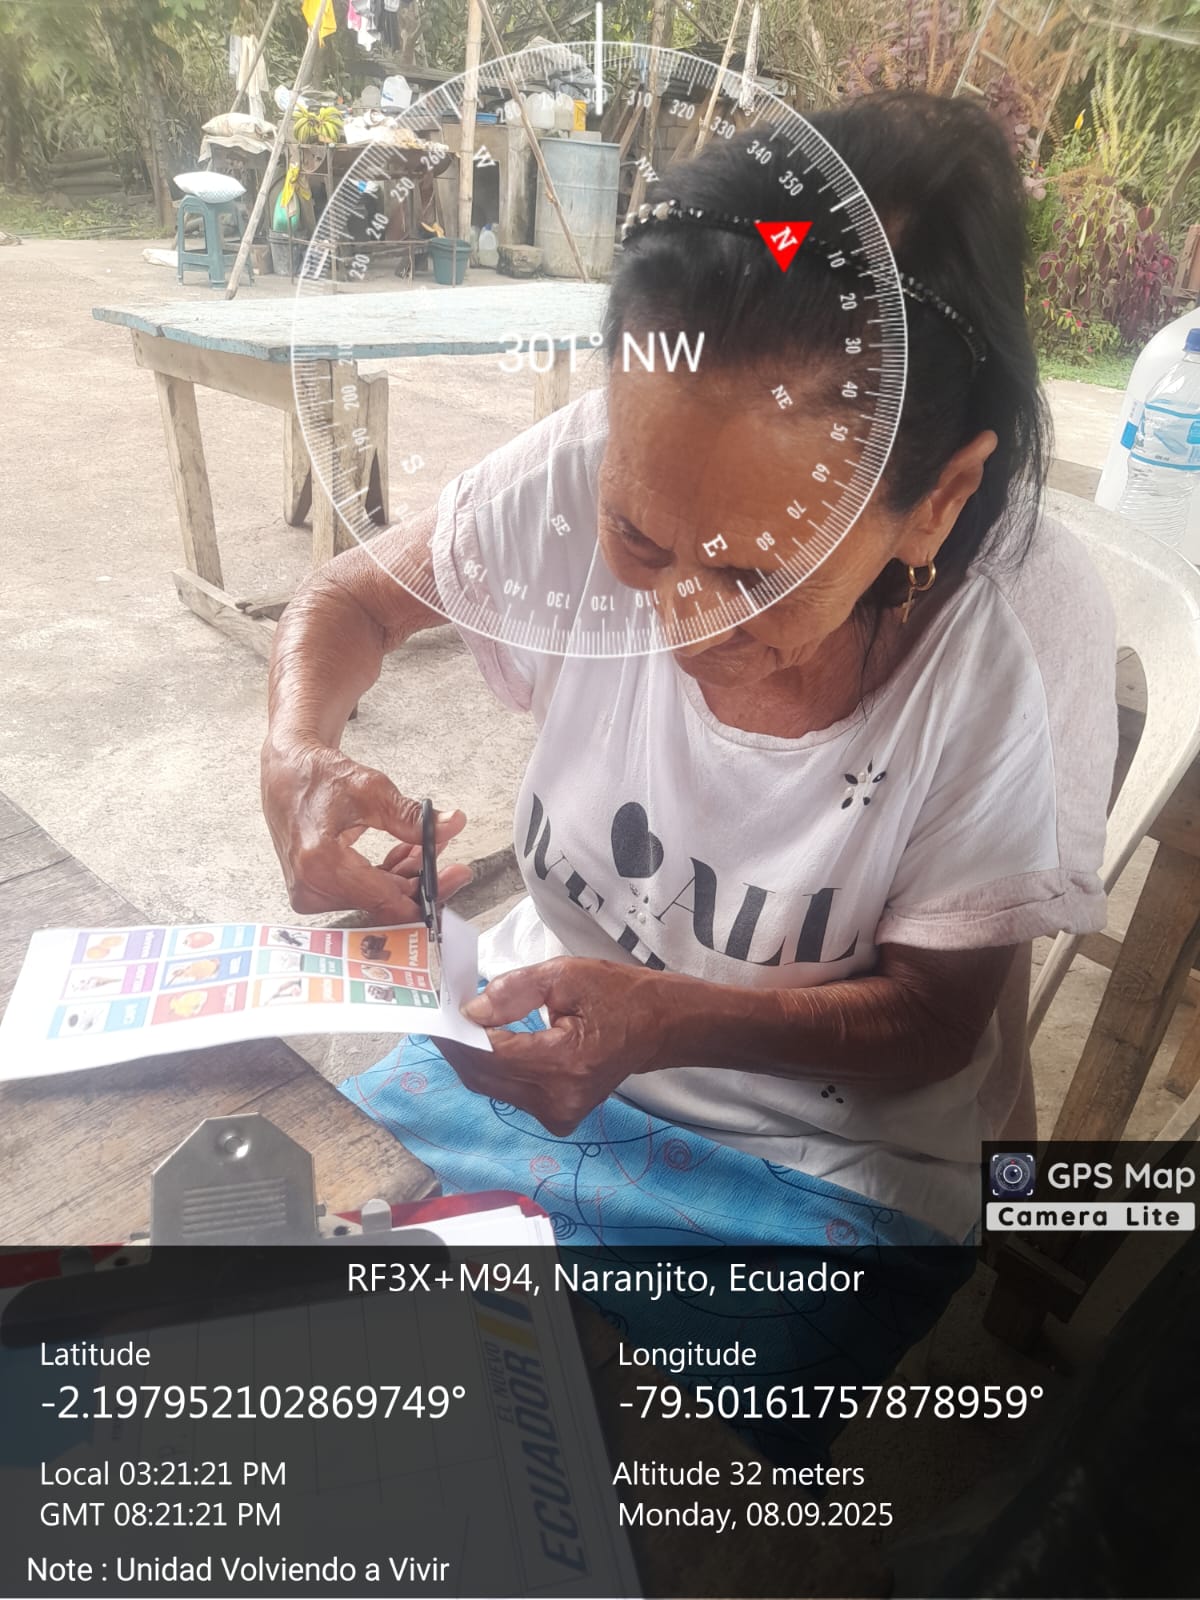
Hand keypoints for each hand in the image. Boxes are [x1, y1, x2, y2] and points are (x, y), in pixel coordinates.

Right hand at [260, 739, 470, 920]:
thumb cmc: (317, 776)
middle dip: (420, 880)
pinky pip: (361, 892)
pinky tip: (404, 853)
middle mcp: (311, 887)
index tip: (454, 878)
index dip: (428, 894)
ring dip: (405, 876)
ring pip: (375, 898)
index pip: (388, 901)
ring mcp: (310, 893)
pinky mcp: (313, 890)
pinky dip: (386, 875)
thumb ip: (413, 817)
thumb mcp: (371, 791)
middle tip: (450, 862)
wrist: (286, 771)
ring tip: (426, 847)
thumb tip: (451, 825)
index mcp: (321, 865)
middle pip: (384, 903)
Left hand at [437, 958, 676, 1135]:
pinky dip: (494, 1069)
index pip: (491, 1054)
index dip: (458, 1034)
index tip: (438, 1013)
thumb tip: (471, 1011)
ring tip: (462, 1027)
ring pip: (492, 1088)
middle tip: (441, 1019)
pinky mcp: (558, 1118)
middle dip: (458, 1047)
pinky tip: (489, 1044)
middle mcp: (558, 1099)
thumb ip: (514, 991)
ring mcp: (559, 1114)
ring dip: (473, 1058)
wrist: (657, 1027)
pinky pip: (509, 1093)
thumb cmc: (616, 995)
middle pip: (484, 1076)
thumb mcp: (565, 976)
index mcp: (564, 1062)